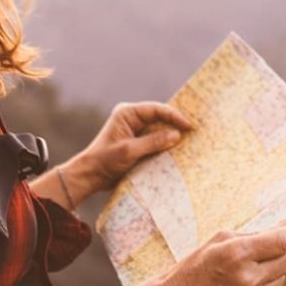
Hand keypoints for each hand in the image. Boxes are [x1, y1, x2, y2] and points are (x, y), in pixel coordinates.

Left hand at [67, 101, 195, 194]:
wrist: (91, 176)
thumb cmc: (105, 160)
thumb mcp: (129, 151)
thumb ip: (153, 142)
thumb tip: (176, 135)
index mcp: (127, 113)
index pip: (156, 109)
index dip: (174, 115)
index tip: (188, 125)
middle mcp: (132, 119)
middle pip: (160, 117)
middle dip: (176, 124)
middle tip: (195, 131)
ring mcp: (136, 131)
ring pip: (160, 129)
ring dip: (172, 136)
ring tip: (191, 140)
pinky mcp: (139, 143)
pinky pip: (157, 141)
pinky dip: (166, 145)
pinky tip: (178, 150)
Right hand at [147, 223, 285, 285]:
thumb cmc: (194, 267)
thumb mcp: (217, 241)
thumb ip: (251, 233)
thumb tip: (282, 228)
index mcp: (237, 254)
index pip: (283, 241)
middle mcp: (247, 279)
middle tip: (275, 245)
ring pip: (280, 279)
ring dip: (271, 271)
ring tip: (248, 270)